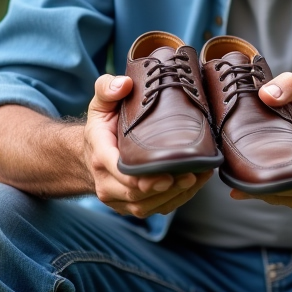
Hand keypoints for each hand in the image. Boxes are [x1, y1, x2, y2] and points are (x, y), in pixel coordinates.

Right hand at [83, 74, 211, 218]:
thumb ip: (107, 88)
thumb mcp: (100, 103)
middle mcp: (106, 183)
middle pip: (137, 192)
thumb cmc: (103, 127)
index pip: (119, 171)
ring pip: (148, 205)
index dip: (143, 177)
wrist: (92, 155)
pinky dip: (177, 200)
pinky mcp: (133, 206)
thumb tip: (125, 83)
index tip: (167, 172)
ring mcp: (119, 199)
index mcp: (100, 155)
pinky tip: (194, 185)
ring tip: (198, 177)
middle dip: (166, 186)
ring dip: (175, 195)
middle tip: (192, 174)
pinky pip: (155, 209)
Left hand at [226, 72, 291, 210]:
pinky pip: (278, 199)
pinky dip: (259, 194)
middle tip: (233, 164)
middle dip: (257, 173)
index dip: (271, 151)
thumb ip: (289, 85)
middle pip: (284, 178)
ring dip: (255, 186)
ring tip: (236, 173)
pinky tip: (243, 185)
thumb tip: (265, 95)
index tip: (249, 149)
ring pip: (277, 193)